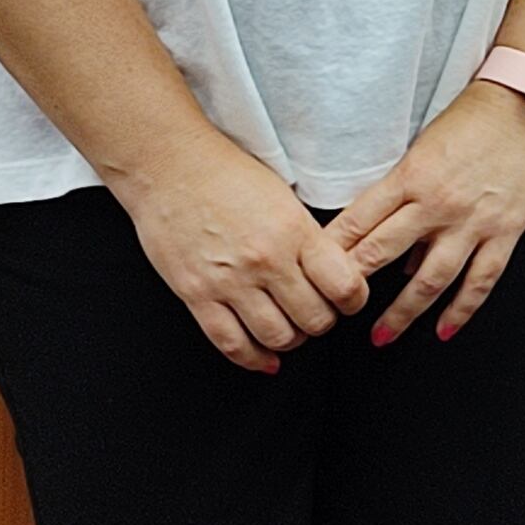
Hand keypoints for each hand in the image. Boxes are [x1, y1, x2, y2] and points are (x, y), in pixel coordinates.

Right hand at [112, 132, 369, 374]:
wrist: (170, 167)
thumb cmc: (229, 174)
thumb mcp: (285, 198)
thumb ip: (307, 237)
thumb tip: (332, 272)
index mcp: (296, 231)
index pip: (345, 285)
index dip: (354, 300)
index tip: (350, 299)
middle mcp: (267, 261)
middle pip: (314, 318)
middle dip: (323, 322)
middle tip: (319, 314)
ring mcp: (229, 282)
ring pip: (276, 337)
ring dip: (291, 340)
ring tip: (291, 330)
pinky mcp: (196, 295)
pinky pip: (230, 343)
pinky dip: (252, 358)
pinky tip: (264, 358)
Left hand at [325, 80, 524, 345]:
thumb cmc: (476, 117)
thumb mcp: (427, 147)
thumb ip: (407, 194)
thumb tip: (398, 249)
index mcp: (411, 176)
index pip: (357, 222)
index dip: (329, 254)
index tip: (312, 276)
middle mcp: (437, 203)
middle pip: (382, 254)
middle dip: (352, 288)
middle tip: (332, 313)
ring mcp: (473, 221)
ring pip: (430, 279)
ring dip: (402, 313)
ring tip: (382, 336)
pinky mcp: (506, 230)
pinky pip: (481, 279)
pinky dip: (462, 309)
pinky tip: (445, 328)